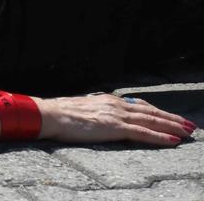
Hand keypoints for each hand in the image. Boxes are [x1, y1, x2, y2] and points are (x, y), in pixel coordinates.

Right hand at [40, 94, 196, 145]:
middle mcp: (116, 105)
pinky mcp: (114, 127)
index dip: (157, 111)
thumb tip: (104, 116)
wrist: (51, 114)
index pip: (140, 105)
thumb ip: (99, 111)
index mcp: (109, 100)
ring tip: (187, 132)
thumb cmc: (62, 114)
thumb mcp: (85, 108)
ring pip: (151, 120)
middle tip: (189, 125)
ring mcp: (117, 116)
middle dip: (172, 118)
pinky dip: (160, 136)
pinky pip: (143, 133)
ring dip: (172, 126)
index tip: (170, 116)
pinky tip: (173, 140)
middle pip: (151, 112)